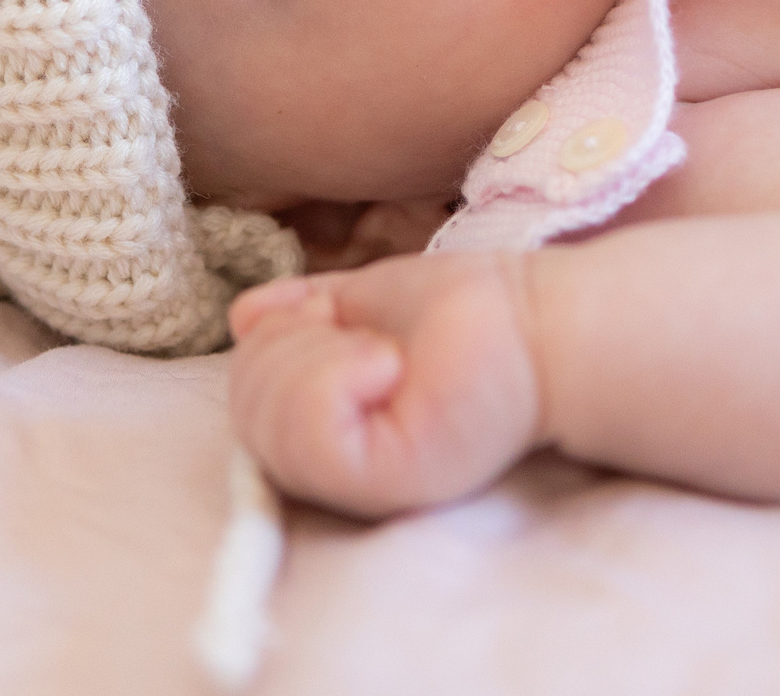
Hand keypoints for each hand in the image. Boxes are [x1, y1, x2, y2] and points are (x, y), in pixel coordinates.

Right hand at [227, 250, 544, 518]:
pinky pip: (312, 440)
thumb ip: (303, 311)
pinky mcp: (391, 480)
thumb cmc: (467, 311)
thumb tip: (242, 317)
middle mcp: (337, 467)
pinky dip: (334, 381)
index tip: (335, 317)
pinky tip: (390, 366)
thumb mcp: (362, 299)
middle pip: (245, 414)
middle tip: (365, 336)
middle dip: (288, 346)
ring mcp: (362, 481)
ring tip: (383, 354)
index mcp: (325, 428)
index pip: (245, 399)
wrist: (537, 322)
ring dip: (315, 361)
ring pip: (267, 430)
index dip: (271, 344)